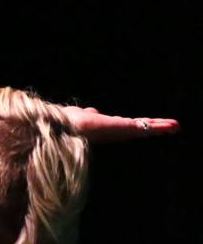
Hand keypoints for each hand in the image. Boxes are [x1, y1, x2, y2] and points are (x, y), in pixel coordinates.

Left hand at [61, 105, 179, 143]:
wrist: (67, 128)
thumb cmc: (70, 122)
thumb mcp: (82, 114)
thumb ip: (88, 114)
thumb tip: (92, 111)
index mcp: (106, 128)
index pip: (125, 126)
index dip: (137, 124)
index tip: (146, 124)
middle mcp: (116, 132)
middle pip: (139, 127)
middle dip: (153, 126)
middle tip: (170, 127)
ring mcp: (122, 132)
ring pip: (145, 128)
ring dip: (160, 126)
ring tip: (176, 126)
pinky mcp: (127, 130)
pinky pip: (147, 128)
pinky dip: (160, 127)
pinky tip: (173, 126)